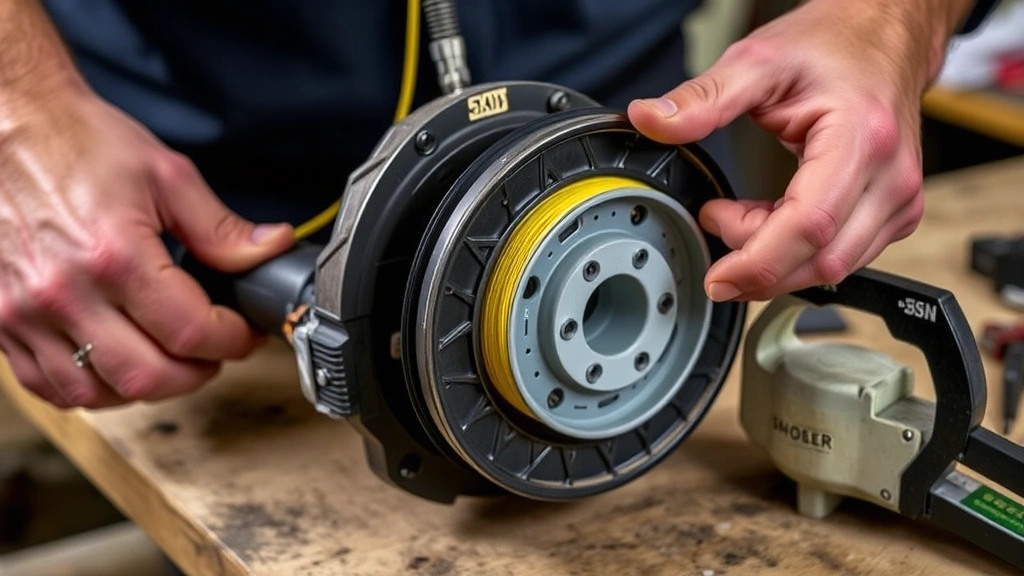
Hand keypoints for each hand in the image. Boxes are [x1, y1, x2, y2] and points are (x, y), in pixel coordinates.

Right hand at [0, 86, 293, 408]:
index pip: (190, 332)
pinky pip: (48, 385)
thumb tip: (270, 249)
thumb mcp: (166, 175)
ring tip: (170, 357)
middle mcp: (64, 292)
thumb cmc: (76, 141)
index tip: (242, 333)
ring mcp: (24, 313)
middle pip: (148, 376)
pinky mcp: (0, 321)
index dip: (231, 340)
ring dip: (145, 386)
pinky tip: (116, 362)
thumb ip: (221, 227)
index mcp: (113, 255)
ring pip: (97, 392)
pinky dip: (91, 386)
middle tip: (214, 351)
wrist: (5, 125)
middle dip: (197, 372)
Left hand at [628, 0, 971, 300]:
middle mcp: (891, 178)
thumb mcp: (758, 61)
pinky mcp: (895, 213)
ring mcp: (899, 200)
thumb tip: (650, 120)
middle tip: (713, 225)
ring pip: (832, 268)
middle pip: (821, 260)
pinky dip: (795, 252)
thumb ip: (702, 98)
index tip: (717, 273)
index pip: (809, 227)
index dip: (757, 262)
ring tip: (736, 216)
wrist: (882, 35)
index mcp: (862, 139)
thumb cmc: (832, 45)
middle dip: (757, 264)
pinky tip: (766, 222)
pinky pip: (842, 256)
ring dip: (774, 259)